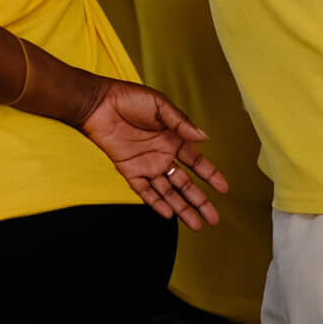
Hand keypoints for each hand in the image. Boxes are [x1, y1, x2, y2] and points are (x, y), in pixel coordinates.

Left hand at [76, 79, 228, 228]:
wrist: (98, 102)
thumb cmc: (128, 98)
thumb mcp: (160, 106)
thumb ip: (181, 123)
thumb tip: (204, 137)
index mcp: (173, 140)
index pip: (197, 163)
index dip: (211, 176)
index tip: (224, 190)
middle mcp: (162, 156)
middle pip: (185, 184)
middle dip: (200, 201)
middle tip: (214, 218)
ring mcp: (146, 165)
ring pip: (167, 192)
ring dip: (181, 208)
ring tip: (197, 225)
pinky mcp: (128, 170)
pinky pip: (144, 190)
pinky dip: (155, 202)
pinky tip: (168, 214)